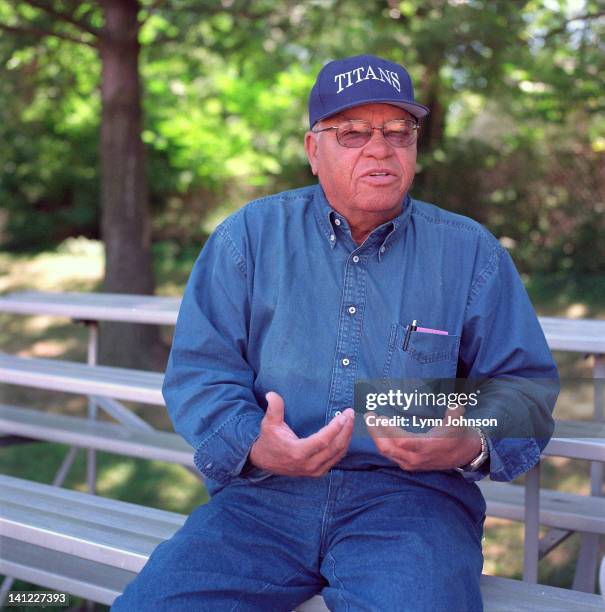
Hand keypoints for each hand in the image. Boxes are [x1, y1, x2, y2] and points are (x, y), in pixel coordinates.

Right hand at [249, 391, 354, 476]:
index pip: (322, 441)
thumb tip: (271, 394)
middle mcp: (308, 464)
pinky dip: (343, 446)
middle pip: (335, 448)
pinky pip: (336, 458)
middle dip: (346, 429)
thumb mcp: (268, 424)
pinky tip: (346, 433)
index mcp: (297, 453)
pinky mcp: (318, 472)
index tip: (344, 415)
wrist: (264, 461)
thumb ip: (273, 409)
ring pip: (338, 454)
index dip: (335, 428)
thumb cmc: (268, 440)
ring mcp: (314, 470)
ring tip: (351, 420)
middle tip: (351, 413)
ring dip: (347, 437)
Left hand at [365, 404, 481, 470]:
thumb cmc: (458, 436)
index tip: (380, 416)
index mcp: (426, 447)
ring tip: (370, 420)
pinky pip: (389, 454)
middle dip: (375, 432)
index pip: (402, 441)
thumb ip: (455, 414)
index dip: (389, 430)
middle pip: (387, 448)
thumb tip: (454, 405)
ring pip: (386, 452)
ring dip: (376, 436)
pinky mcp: (408, 464)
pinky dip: (381, 442)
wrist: (464, 455)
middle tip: (369, 415)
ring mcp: (410, 463)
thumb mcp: (458, 424)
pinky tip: (377, 431)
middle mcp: (415, 458)